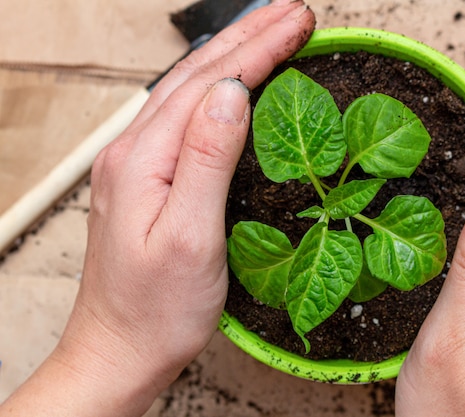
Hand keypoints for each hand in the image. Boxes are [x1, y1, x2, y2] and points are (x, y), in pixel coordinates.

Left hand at [0, 2, 314, 415]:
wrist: (120, 348)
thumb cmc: (156, 308)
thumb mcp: (191, 237)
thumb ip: (208, 160)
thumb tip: (231, 94)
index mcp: (143, 159)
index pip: (210, 84)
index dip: (258, 48)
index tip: (297, 22)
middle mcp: (133, 151)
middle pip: (196, 76)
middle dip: (249, 36)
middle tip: (294, 12)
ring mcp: (138, 164)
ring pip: (188, 91)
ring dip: (233, 55)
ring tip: (270, 31)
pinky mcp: (148, 180)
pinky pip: (184, 117)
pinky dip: (216, 88)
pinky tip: (231, 83)